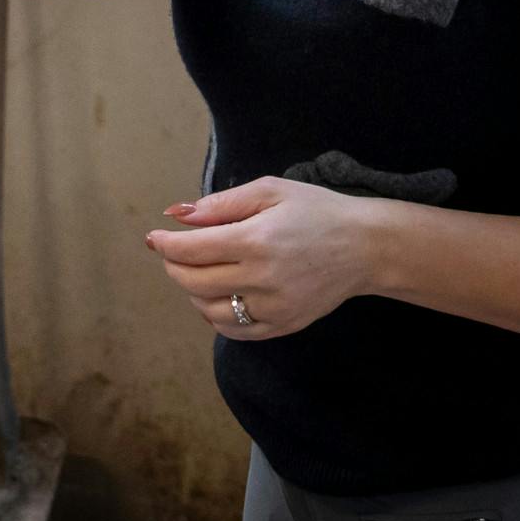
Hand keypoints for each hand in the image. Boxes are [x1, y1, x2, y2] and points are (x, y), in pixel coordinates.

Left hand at [142, 176, 374, 339]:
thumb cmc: (316, 211)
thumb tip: (178, 214)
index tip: (154, 237)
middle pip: (193, 281)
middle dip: (174, 264)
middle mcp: (262, 279)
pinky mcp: (282, 326)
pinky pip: (233, 329)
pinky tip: (219, 294)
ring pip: (208, 309)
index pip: (192, 250)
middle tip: (172, 251)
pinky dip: (215, 315)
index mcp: (257, 240)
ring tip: (199, 270)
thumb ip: (222, 203)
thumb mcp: (270, 190)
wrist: (365, 247)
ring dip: (192, 289)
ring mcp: (272, 308)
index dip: (165, 244)